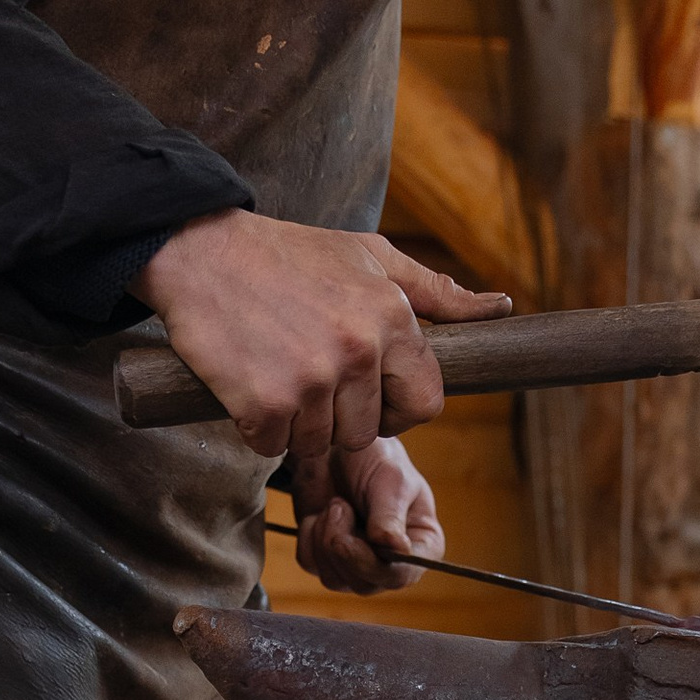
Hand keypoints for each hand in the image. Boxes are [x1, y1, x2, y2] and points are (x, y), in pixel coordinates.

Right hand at [139, 209, 509, 518]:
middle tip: (310, 378)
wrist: (199, 252)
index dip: (399, 408)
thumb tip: (500, 307)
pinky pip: (275, 447)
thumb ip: (435, 292)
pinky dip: (261, 429)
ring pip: (322, 445)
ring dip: (299, 425)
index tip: (372, 397)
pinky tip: (250, 386)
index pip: (426, 403)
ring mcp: (310, 381)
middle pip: (369, 432)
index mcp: (391, 318)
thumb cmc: (288, 255)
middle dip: (343, 418)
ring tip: (279, 375)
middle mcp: (357, 351)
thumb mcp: (370, 255)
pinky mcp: (264, 404)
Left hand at [297, 437, 445, 594]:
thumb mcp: (389, 479)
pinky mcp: (326, 559)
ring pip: (334, 579)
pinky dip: (309, 535)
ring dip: (325, 536)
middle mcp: (392, 563)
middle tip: (338, 504)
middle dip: (343, 547)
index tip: (347, 541)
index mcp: (422, 545)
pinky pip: (311, 564)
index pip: (402, 575)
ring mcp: (358, 565)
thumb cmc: (374, 457)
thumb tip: (395, 548)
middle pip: (364, 584)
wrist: (335, 447)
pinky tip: (321, 511)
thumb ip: (390, 515)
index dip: (374, 565)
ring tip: (336, 503)